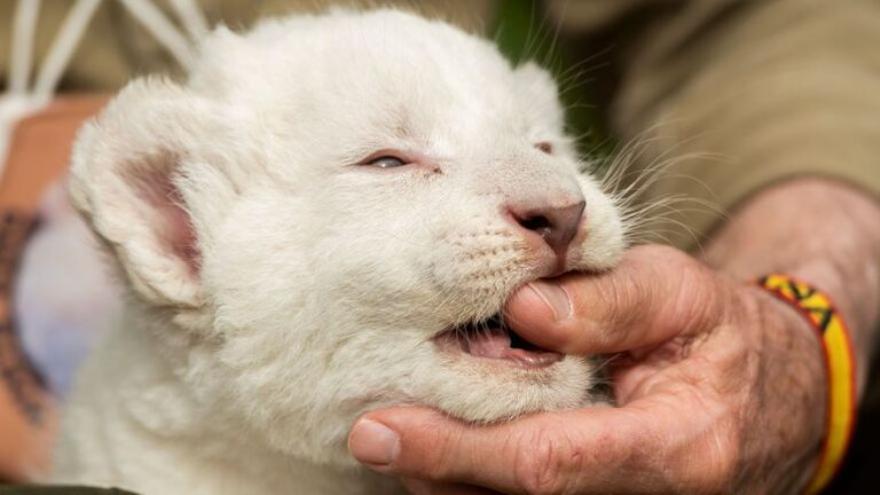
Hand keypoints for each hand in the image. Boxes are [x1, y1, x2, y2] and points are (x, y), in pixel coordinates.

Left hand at [348, 244, 827, 493]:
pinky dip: (470, 475)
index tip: (382, 428)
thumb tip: (524, 311)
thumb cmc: (720, 334)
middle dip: (431, 470)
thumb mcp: (683, 292)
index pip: (549, 463)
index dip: (459, 449)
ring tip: (401, 426)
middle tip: (369, 429)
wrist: (769, 394)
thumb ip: (610, 301)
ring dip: (442, 476)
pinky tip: (440, 439)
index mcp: (674, 449)